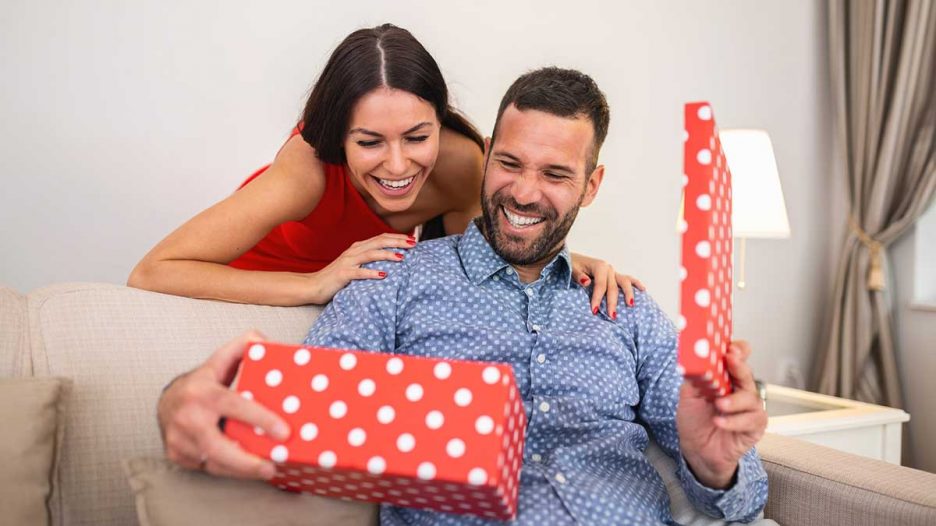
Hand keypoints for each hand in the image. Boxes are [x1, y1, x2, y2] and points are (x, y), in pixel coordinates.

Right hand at [158, 331, 290, 479]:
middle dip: (247, 462)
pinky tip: (247, 469)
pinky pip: (207, 468)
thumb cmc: (201, 382)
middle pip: (218, 447)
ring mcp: (179, 439)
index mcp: (203, 392)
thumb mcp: (219, 361)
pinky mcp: (177, 455)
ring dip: (241, 470)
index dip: (261, 419)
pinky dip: (229, 470)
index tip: (283, 432)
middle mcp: (188, 418)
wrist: (166, 401)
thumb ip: (242, 348)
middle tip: (272, 465)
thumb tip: (263, 342)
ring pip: (213, 462)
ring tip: (266, 469)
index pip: (235, 406)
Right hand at [306, 233, 415, 303]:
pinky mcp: (343, 274)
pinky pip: (359, 272)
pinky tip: (384, 275)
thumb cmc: (336, 278)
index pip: (381, 238)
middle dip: (397, 242)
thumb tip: (390, 261)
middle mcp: (354, 251)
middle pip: (379, 242)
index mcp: (358, 248)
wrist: (313, 285)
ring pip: (371, 254)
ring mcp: (348, 262)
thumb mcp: (355, 265)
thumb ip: (369, 261)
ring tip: (402, 257)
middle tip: (413, 244)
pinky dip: (372, 273)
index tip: (413, 239)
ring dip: (387, 254)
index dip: (397, 237)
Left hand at [570, 252, 645, 317]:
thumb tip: (587, 282)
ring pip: (624, 283)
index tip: (595, 311)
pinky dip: (635, 283)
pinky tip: (643, 290)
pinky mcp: (615, 275)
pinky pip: (628, 279)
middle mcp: (609, 269)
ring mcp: (614, 272)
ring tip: (630, 306)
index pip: (600, 285)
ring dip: (628, 294)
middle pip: (613, 287)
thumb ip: (578, 275)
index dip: (598, 298)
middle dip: (612, 302)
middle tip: (612, 316)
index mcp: (599, 266)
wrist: (574, 259)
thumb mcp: (572, 269)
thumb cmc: (573, 265)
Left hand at [675, 341, 766, 488]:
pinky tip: (720, 421)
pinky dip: (734, 421)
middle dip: (739, 366)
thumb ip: (694, 378)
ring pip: (750, 398)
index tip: (730, 347)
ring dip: (734, 400)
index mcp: (725, 378)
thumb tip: (695, 361)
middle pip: (746, 373)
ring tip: (719, 405)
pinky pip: (750, 420)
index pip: (738, 358)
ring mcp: (749, 408)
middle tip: (731, 361)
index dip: (738, 350)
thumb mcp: (688, 395)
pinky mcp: (754, 426)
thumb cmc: (695, 420)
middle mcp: (740, 390)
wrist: (696, 450)